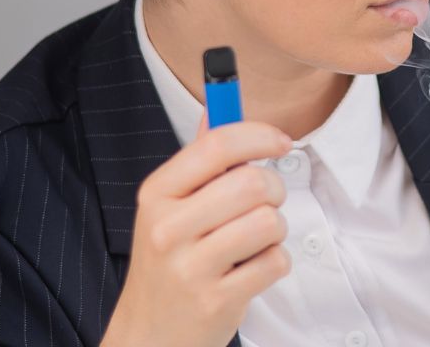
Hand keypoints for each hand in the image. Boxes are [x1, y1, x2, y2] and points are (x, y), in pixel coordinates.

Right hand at [100, 115, 292, 346]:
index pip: (217, 144)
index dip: (258, 134)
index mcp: (157, 194)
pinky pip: (275, 261)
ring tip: (254, 241)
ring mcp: (190, 267)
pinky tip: (250, 270)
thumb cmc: (170, 264)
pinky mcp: (216, 300)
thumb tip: (217, 106)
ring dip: (275, 230)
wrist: (149, 337)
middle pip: (252, 182)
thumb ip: (198, 161)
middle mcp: (169, 227)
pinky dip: (274, 263)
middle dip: (274, 189)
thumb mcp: (170, 208)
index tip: (280, 141)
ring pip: (269, 221)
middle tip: (265, 202)